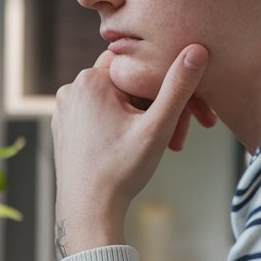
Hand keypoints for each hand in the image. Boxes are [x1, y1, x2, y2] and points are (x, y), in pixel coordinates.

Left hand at [51, 44, 213, 256]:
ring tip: (150, 144)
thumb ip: (178, 87)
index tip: (175, 110)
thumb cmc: (121, 171)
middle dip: (149, 105)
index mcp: (90, 80)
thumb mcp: (157, 128)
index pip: (136, 64)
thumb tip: (197, 50)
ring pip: (111, 100)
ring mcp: (63, 108)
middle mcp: (71, 88)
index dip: (159, 84)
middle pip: (123, 83)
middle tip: (170, 134)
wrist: (88, 210)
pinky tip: (127, 147)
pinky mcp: (63, 126)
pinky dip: (114, 124)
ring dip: (134, 116)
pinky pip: (96, 114)